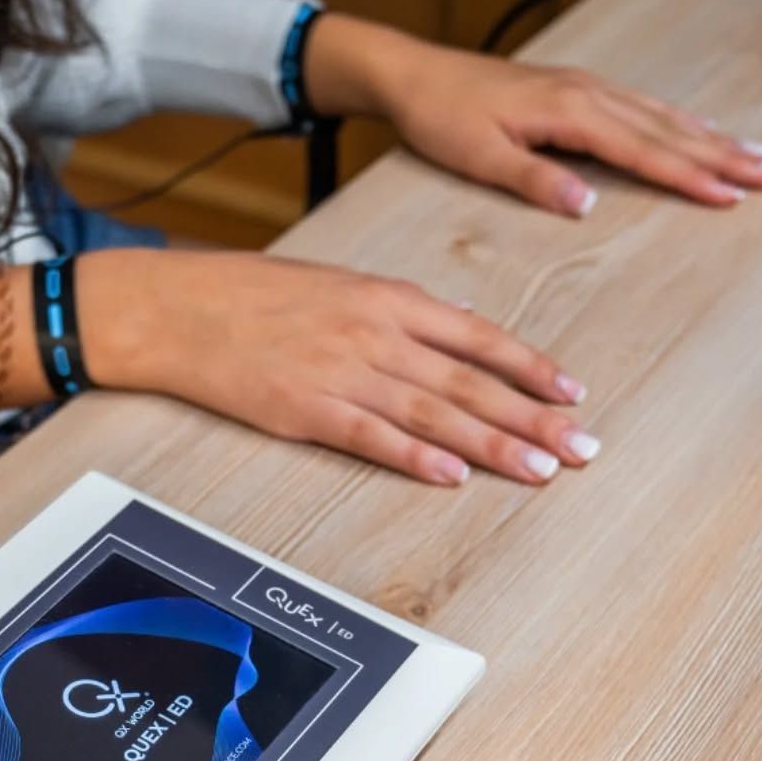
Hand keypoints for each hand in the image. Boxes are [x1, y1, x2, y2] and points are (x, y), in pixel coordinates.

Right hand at [81, 249, 595, 485]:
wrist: (180, 309)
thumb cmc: (252, 295)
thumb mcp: (336, 285)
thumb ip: (398, 310)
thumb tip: (455, 325)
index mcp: (387, 298)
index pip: (477, 336)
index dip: (529, 367)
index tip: (571, 393)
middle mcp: (376, 333)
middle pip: (470, 382)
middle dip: (533, 417)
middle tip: (581, 447)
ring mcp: (342, 372)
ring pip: (434, 413)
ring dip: (492, 445)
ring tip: (540, 469)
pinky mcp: (306, 410)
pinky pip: (372, 437)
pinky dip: (416, 456)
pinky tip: (453, 475)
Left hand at [307, 17, 761, 215]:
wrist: (415, 76)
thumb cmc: (443, 119)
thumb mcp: (482, 158)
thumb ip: (536, 180)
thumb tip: (587, 204)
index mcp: (570, 113)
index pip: (643, 151)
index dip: (690, 176)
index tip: (731, 194)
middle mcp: (587, 94)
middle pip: (668, 129)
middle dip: (722, 154)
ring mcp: (585, 88)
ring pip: (661, 115)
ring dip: (710, 136)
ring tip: (754, 154)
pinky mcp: (575, 90)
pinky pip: (641, 106)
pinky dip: (677, 121)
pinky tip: (696, 128)